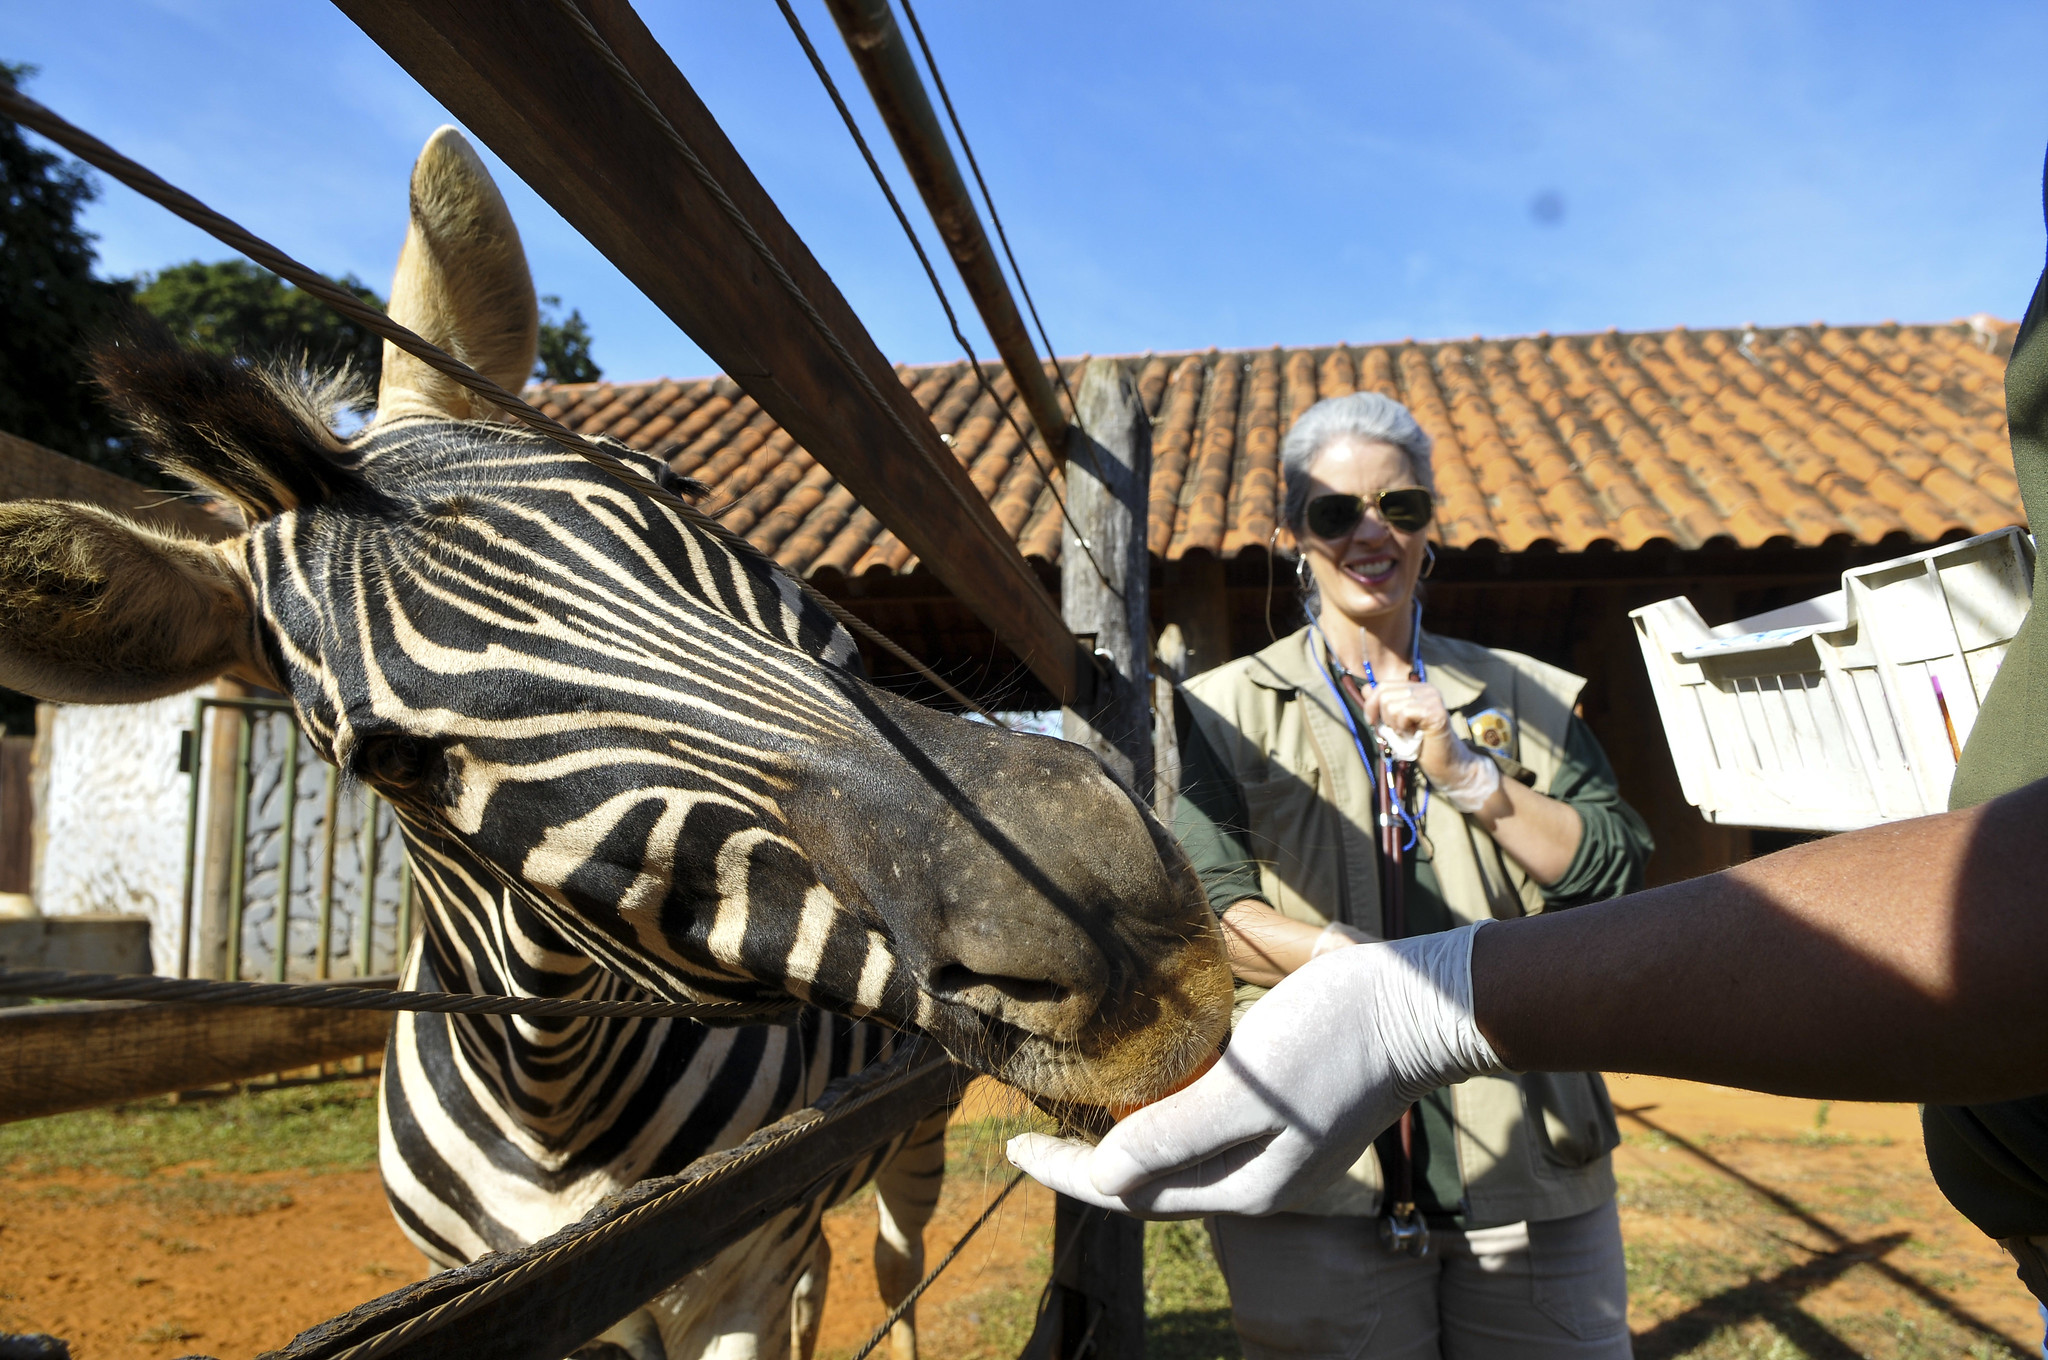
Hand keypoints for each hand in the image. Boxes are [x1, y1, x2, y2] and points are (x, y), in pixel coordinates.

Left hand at [1007, 925, 1504, 1217]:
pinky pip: (1210, 1127)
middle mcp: (1256, 1177)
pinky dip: (1167, 1114)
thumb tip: (1105, 1177)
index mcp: (1242, 1187)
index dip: (1066, 1173)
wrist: (1421, 1005)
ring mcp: (1278, 1147)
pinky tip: (1150, 1086)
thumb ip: (1174, 1137)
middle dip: (1089, 1163)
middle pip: (1151, 1183)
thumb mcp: (1246, 1090)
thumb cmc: (1332, 1041)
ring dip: (1127, 1140)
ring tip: (1079, 1112)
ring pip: (1181, 1156)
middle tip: (1033, 1131)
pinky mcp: (1292, 1111)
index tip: (1012, 1147)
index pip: (1129, 1194)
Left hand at [1365, 682, 1500, 814]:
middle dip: (1383, 718)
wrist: (1445, 764)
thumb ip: (1382, 705)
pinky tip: (1414, 734)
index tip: (1373, 722)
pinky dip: (1403, 728)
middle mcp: (1425, 689)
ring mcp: (1432, 698)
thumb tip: (1365, 688)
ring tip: (1408, 733)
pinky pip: (1405, 713)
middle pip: (1384, 694)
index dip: (1371, 705)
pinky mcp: (1436, 711)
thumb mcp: (1395, 722)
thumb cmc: (1420, 745)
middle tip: (1396, 731)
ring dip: (1394, 725)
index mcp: (1416, 688)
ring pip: (1392, 705)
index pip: (1383, 686)